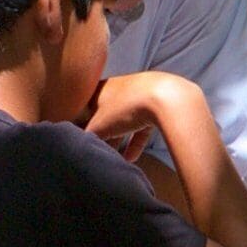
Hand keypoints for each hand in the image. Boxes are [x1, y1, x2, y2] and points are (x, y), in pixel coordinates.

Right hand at [85, 72, 203, 155]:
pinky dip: (135, 143)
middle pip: (105, 115)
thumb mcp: (100, 125)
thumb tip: (80, 145)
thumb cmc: (127, 106)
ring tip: (113, 158)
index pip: (86, 105)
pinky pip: (141, 128)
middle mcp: (119, 89)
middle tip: (97, 150)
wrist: (166, 98)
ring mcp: (139, 97)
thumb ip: (88, 136)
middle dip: (101, 134)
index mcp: (102, 87)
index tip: (79, 137)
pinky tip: (131, 159)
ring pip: (124, 122)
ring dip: (118, 141)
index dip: (80, 121)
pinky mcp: (156, 108)